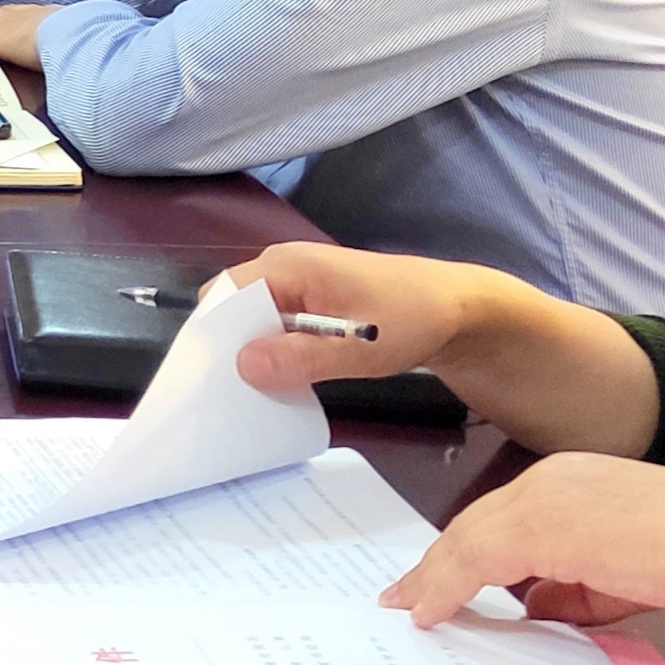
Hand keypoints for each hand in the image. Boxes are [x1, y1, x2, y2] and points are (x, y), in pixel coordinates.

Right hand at [224, 239, 483, 396]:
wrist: (459, 311)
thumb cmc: (410, 318)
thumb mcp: (358, 347)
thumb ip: (300, 357)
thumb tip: (242, 367)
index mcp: (286, 266)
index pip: (223, 296)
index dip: (210, 336)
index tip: (204, 380)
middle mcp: (283, 269)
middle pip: (234, 309)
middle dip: (228, 350)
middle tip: (225, 398)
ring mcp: (298, 287)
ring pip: (254, 322)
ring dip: (253, 356)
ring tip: (246, 398)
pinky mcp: (311, 305)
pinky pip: (276, 328)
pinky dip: (274, 354)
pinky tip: (279, 385)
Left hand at [378, 453, 664, 629]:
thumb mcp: (616, 575)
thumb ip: (570, 589)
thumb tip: (534, 607)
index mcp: (568, 483)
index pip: (501, 518)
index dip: (467, 549)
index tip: (441, 576)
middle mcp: (545, 482)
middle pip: (472, 526)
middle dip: (436, 563)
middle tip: (404, 594)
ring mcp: (536, 500)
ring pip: (464, 541)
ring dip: (432, 579)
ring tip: (406, 608)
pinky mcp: (532, 526)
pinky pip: (472, 561)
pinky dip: (446, 588)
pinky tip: (429, 612)